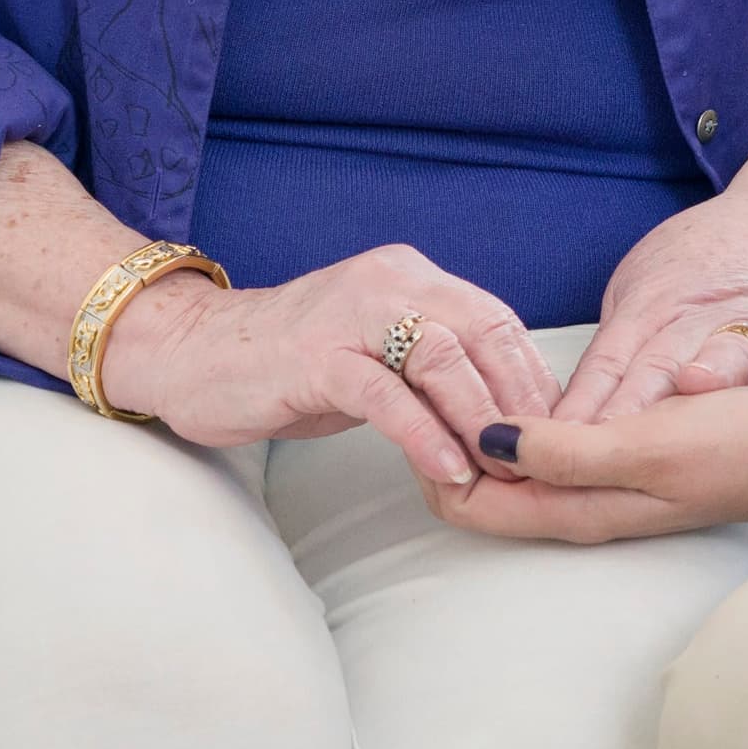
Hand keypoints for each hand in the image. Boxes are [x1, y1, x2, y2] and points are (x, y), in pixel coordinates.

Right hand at [99, 244, 560, 491]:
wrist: (192, 354)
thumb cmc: (293, 365)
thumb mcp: (377, 355)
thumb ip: (433, 370)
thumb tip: (502, 415)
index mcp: (412, 276)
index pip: (498, 320)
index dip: (533, 378)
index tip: (555, 432)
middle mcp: (390, 280)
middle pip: (484, 334)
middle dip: (518, 401)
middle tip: (538, 460)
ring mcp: (351, 315)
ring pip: (443, 359)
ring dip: (479, 420)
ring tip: (500, 471)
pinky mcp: (315, 357)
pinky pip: (387, 394)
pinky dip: (425, 436)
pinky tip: (448, 472)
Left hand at [432, 382, 747, 542]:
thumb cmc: (738, 444)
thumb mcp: (648, 443)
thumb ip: (567, 451)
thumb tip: (487, 443)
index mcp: (578, 510)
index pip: (471, 504)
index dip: (435, 460)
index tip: (425, 402)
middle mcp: (582, 507)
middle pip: (484, 491)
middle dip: (446, 448)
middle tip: (428, 384)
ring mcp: (603, 487)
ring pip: (514, 470)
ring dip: (481, 436)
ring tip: (457, 382)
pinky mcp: (625, 462)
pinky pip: (549, 452)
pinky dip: (519, 428)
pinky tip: (520, 391)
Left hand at [557, 121, 747, 421]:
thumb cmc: (711, 262)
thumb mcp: (643, 285)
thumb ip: (615, 347)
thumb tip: (570, 413)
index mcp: (649, 312)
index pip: (605, 367)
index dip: (577, 408)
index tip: (546, 446)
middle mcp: (696, 320)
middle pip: (656, 370)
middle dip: (627, 409)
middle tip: (595, 444)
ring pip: (728, 352)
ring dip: (713, 370)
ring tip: (696, 386)